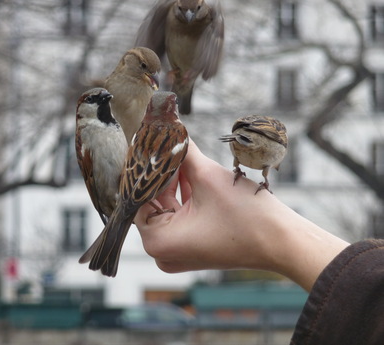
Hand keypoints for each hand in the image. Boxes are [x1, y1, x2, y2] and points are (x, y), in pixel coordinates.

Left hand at [135, 140, 348, 290]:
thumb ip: (182, 151)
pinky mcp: (191, 249)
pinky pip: (179, 218)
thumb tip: (170, 130)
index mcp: (157, 241)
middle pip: (153, 202)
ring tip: (181, 155)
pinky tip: (191, 173)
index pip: (139, 194)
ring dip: (175, 182)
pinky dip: (185, 197)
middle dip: (164, 173)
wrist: (282, 243)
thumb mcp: (207, 177)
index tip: (151, 145)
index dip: (147, 167)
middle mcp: (161, 252)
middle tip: (167, 145)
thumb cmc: (248, 217)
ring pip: (167, 208)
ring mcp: (176, 253)